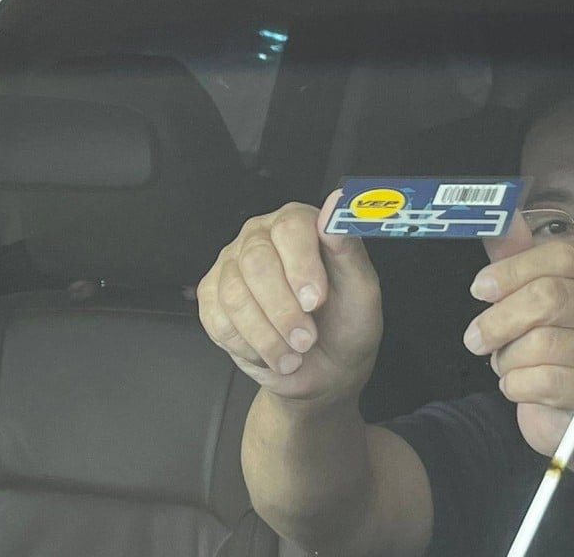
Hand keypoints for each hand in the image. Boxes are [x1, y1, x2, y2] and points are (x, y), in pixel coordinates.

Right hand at [197, 192, 382, 402]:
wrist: (324, 369)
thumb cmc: (345, 326)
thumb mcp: (362, 291)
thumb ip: (349, 249)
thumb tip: (338, 204)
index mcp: (298, 224)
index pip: (290, 228)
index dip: (301, 266)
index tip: (315, 301)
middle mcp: (260, 237)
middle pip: (256, 261)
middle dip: (283, 310)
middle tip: (306, 339)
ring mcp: (230, 265)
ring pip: (234, 295)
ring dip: (267, 336)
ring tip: (293, 353)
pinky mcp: (211, 297)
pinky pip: (217, 319)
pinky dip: (248, 345)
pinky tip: (269, 350)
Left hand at [465, 231, 573, 462]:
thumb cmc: (554, 344)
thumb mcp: (533, 295)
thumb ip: (516, 258)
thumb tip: (500, 219)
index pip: (561, 256)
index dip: (512, 270)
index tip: (479, 289)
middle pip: (548, 298)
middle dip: (497, 321)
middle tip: (475, 340)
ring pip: (540, 344)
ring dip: (506, 359)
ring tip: (509, 363)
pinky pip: (541, 381)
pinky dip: (515, 385)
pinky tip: (520, 385)